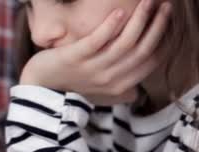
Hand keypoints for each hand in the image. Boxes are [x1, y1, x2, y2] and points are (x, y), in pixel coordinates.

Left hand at [20, 0, 170, 104]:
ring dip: (139, 20)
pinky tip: (120, 11)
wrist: (40, 86)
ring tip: (147, 2)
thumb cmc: (73, 81)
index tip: (166, 22)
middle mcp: (109, 79)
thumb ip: (121, 85)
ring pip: (125, 43)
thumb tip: (139, 86)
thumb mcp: (100, 87)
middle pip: (143, 50)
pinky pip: (97, 40)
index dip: (162, 40)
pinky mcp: (75, 57)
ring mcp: (92, 69)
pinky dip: (110, 26)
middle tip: (165, 6)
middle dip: (158, 26)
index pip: (151, 61)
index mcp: (119, 86)